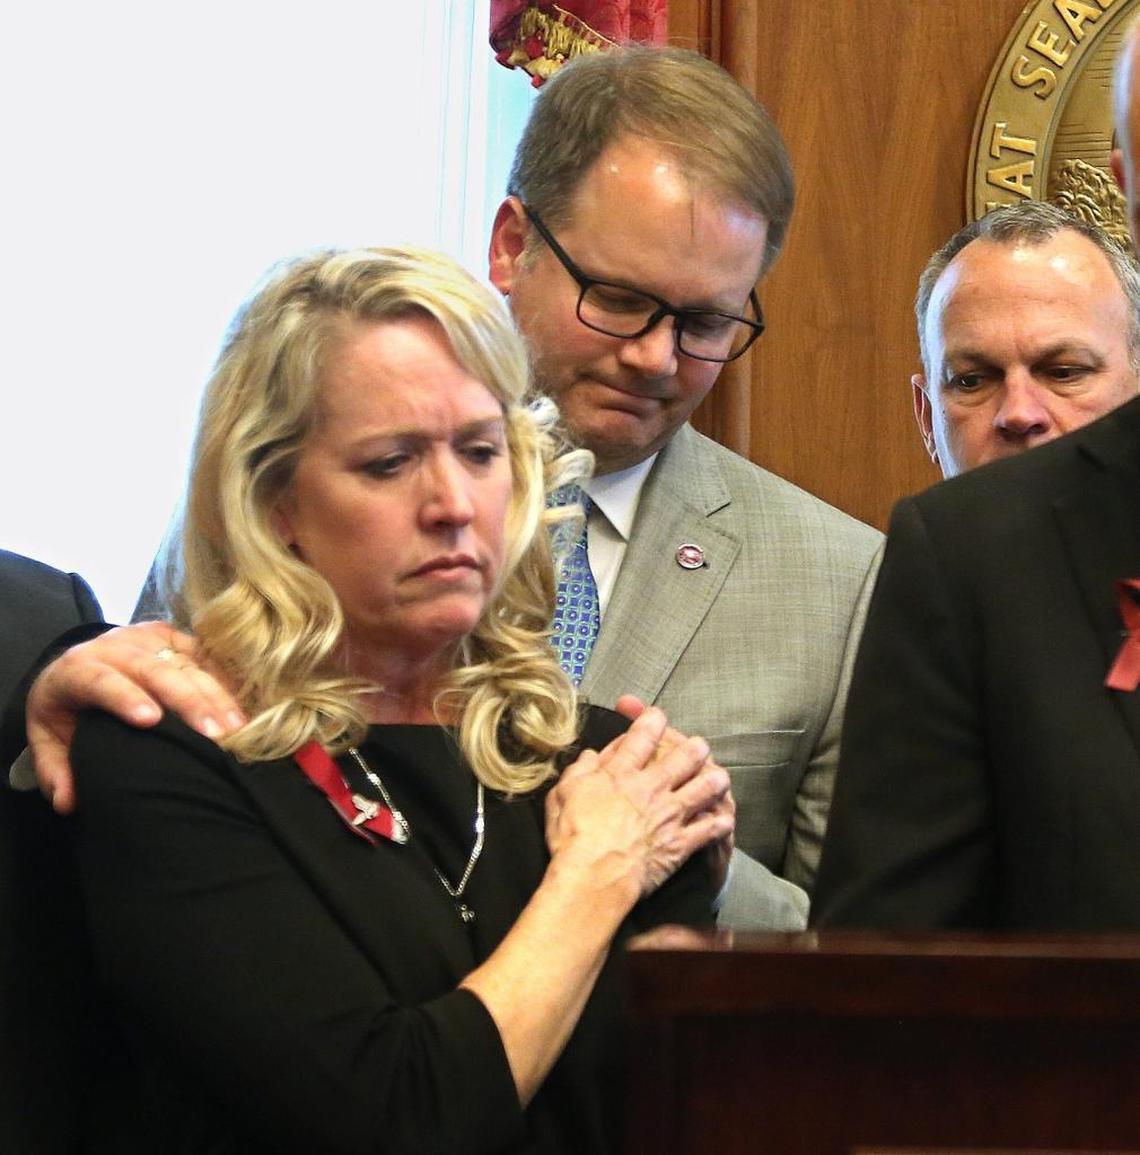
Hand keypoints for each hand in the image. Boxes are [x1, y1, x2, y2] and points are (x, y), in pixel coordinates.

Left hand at [26, 622, 245, 812]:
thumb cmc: (64, 709)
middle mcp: (114, 647)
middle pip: (154, 671)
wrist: (75, 666)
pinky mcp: (173, 636)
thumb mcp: (46, 739)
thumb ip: (55, 769)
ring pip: (185, 663)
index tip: (150, 721)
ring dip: (216, 696)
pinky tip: (241, 706)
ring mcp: (147, 638)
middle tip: (215, 734)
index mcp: (76, 669)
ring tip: (237, 727)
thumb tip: (68, 802)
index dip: (126, 697)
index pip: (101, 679)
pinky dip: (224, 681)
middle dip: (189, 702)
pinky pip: (204, 655)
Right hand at [546, 706, 732, 899]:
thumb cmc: (573, 837)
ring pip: (705, 788)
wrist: (594, 876)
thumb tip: (589, 756)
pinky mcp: (679, 842)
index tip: (658, 716)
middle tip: (699, 746)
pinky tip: (725, 820)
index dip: (653, 720)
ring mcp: (669, 814)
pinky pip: (710, 829)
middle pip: (685, 757)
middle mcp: (650, 788)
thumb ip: (579, 771)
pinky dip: (720, 824)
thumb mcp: (563, 794)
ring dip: (715, 780)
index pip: (642, 736)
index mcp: (621, 773)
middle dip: (695, 748)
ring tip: (719, 777)